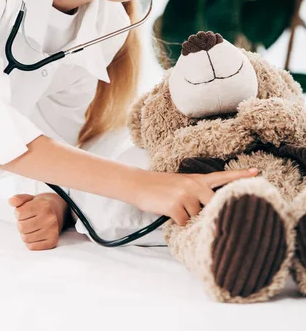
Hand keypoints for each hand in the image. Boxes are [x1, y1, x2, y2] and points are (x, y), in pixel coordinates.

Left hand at [8, 193, 68, 249]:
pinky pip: (31, 246)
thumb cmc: (39, 207)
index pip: (19, 213)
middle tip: (28, 221)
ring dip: (25, 233)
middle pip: (21, 227)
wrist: (56, 212)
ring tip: (32, 227)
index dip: (18, 213)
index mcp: (44, 205)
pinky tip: (36, 234)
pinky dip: (30, 242)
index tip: (25, 212)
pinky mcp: (52, 242)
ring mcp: (52, 231)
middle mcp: (50, 218)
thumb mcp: (29, 199)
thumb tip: (11, 201)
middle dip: (21, 224)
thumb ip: (19, 199)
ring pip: (26, 238)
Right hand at [133, 167, 258, 226]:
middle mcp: (194, 185)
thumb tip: (210, 211)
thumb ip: (197, 193)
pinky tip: (170, 216)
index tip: (257, 173)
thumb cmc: (160, 187)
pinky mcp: (175, 205)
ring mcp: (185, 194)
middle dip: (208, 213)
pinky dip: (178, 224)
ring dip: (188, 219)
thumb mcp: (181, 184)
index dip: (240, 175)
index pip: (222, 177)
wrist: (139, 184)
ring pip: (197, 217)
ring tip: (176, 210)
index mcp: (197, 179)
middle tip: (196, 213)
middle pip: (214, 204)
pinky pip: (184, 223)